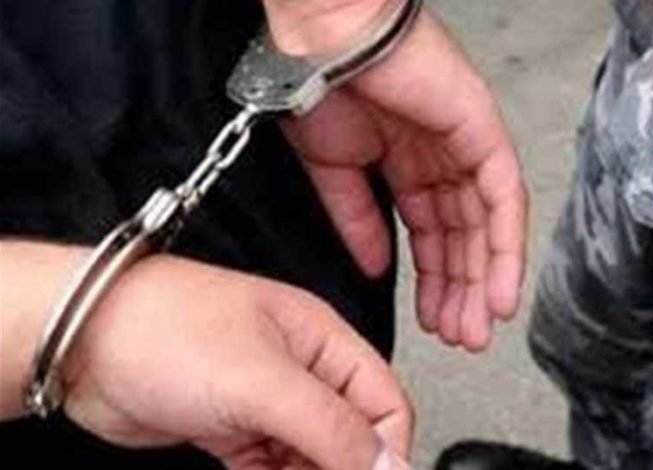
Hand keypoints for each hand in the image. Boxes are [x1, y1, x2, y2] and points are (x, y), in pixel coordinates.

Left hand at [60, 255, 411, 469]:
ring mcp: (263, 399)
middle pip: (348, 434)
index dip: (386, 452)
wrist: (81, 343)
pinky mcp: (230, 426)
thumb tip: (387, 462)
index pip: (383, 403)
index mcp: (321, 340)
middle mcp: (298, 369)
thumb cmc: (162, 326)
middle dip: (343, 469)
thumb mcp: (262, 380)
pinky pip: (271, 464)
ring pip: (310, 454)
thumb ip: (331, 424)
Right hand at [263, 0, 528, 350]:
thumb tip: (374, 266)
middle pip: (464, 236)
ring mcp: (466, 144)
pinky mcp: (482, 130)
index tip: (433, 319)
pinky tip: (499, 288)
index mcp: (410, 165)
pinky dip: (505, 246)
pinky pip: (503, 196)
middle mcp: (443, 158)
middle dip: (461, 289)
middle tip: (462, 336)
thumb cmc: (325, 88)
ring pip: (488, 224)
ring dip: (484, 279)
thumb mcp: (334, 173)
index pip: (433, 235)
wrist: (325, 42)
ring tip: (477, 325)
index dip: (435, 280)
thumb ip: (359, 221)